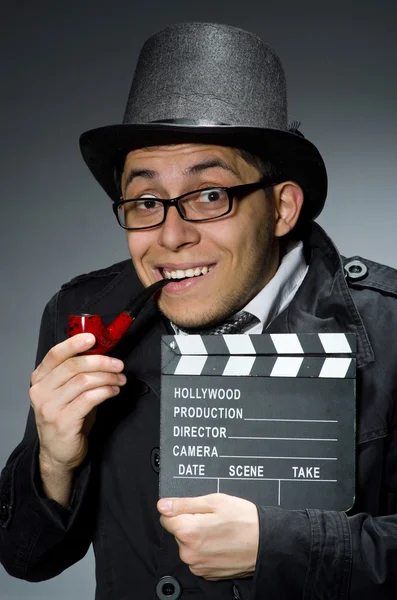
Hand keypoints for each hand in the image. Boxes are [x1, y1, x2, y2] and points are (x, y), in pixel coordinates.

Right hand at [30, 333, 125, 472]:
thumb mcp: (67, 391)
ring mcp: (50, 408)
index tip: (93, 338)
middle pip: (73, 367)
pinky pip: (89, 399)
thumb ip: (76, 373)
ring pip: (84, 382)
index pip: (56, 355)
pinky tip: (114, 390)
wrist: (58, 452)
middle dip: (101, 362)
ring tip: (119, 379)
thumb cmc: (66, 417)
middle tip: (118, 364)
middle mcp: (41, 391)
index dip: (75, 344)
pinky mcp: (63, 422)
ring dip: (107, 377)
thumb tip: (102, 354)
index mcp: (40, 379)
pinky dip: (106, 391)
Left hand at [157, 493, 258, 579]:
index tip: (197, 510)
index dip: (181, 509)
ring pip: (187, 545)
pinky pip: (197, 557)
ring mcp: (198, 565)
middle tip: (213, 519)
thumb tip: (163, 505)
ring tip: (219, 531)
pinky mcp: (206, 573)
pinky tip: (221, 543)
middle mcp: (189, 552)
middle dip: (191, 523)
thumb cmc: (244, 520)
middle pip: (178, 531)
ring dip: (198, 537)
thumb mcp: (214, 501)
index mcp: (188, 531)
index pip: (166, 516)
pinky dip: (205, 550)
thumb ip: (184, 503)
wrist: (266, 544)